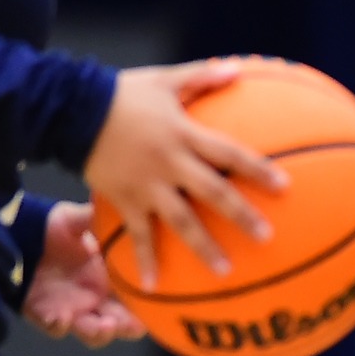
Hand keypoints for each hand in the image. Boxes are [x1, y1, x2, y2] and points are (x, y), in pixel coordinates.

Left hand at [22, 202, 145, 347]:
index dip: (150, 308)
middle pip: (121, 323)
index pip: (137, 300)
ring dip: (100, 333)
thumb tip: (126, 209)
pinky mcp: (44, 314)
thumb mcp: (79, 219)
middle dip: (129, 327)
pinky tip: (62, 318)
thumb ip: (100, 218)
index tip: (160, 309)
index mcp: (110, 280)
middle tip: (134, 324)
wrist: (16, 234)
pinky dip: (59, 326)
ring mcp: (71, 309)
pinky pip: (54, 327)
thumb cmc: (53, 228)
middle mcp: (95, 299)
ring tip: (105, 325)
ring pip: (92, 332)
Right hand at [83, 60, 286, 289]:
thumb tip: (237, 68)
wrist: (68, 109)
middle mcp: (170, 163)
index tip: (285, 187)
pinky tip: (153, 287)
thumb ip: (202, 77)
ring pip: (180, 221)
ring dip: (203, 248)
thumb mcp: (164, 80)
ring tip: (226, 273)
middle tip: (267, 238)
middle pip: (213, 192)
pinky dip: (145, 260)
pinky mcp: (123, 199)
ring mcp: (146, 185)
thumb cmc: (122, 93)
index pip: (230, 153)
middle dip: (241, 216)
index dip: (258, 169)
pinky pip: (137, 234)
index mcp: (185, 134)